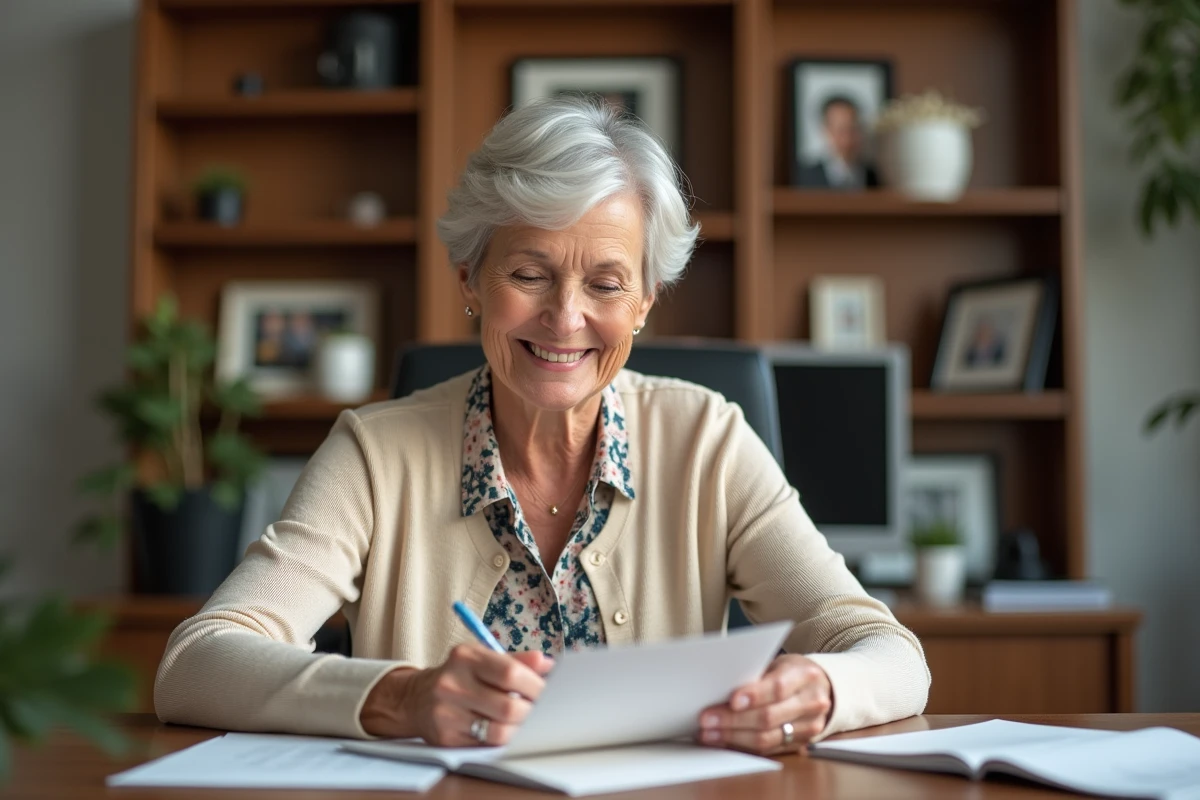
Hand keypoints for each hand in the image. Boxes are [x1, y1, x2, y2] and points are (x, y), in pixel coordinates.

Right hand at [361, 644, 553, 744]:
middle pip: (507, 706)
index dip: (536, 685)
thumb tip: (548, 665)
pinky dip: (502, 739)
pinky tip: (507, 730)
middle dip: (532, 711)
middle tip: (544, 712)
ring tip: (526, 722)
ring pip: (498, 730)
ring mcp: (446, 713)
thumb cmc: (460, 675)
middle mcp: (452, 684)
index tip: (551, 692)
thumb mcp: (483, 657)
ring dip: (519, 729)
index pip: (509, 672)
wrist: (416, 697)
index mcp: (465, 657)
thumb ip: (516, 660)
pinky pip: (485, 744)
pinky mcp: (445, 737)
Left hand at [697, 654, 832, 754]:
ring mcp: (809, 727)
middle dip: (733, 721)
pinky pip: (768, 750)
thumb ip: (756, 676)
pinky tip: (724, 741)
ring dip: (733, 738)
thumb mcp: (779, 664)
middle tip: (706, 720)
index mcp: (805, 675)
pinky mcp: (800, 745)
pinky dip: (742, 747)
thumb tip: (719, 690)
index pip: (778, 688)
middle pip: (769, 717)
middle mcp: (811, 703)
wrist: (821, 688)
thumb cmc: (791, 672)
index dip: (754, 696)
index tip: (731, 701)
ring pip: (767, 739)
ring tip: (709, 734)